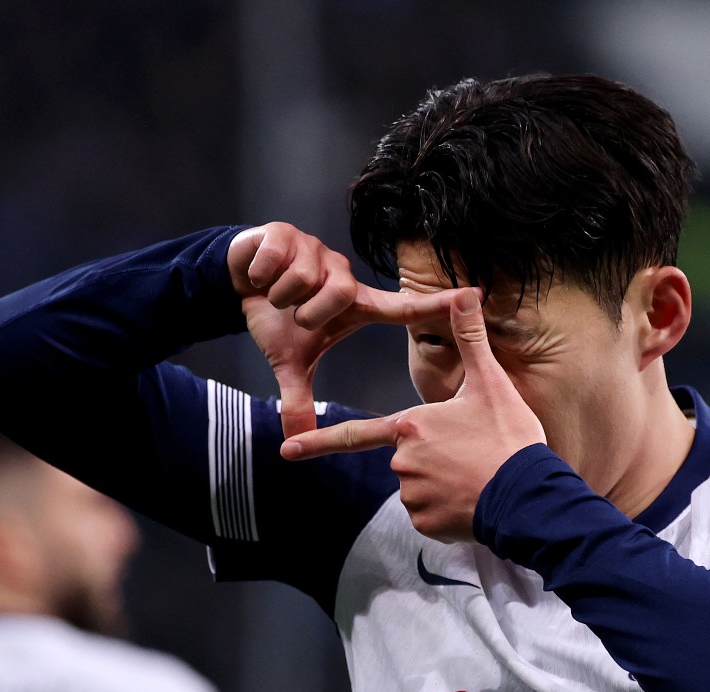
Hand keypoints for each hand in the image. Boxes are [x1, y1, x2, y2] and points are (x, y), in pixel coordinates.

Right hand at [228, 223, 463, 436]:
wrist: (236, 286)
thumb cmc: (276, 320)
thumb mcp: (289, 361)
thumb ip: (298, 399)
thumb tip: (296, 441)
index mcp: (354, 304)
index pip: (403, 307)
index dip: (436, 305)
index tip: (473, 296)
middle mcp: (343, 275)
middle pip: (334, 295)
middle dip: (305, 311)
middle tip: (293, 313)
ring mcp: (317, 250)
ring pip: (302, 279)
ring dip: (278, 295)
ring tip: (275, 293)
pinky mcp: (286, 233)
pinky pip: (275, 262)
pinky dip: (259, 275)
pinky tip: (258, 276)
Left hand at [281, 291, 546, 541]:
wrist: (529, 495)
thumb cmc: (508, 438)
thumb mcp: (490, 383)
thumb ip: (470, 338)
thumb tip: (465, 292)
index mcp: (410, 427)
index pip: (355, 434)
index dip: (317, 442)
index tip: (286, 450)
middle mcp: (403, 462)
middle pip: (406, 457)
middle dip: (433, 457)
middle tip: (471, 454)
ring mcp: (413, 496)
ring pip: (418, 486)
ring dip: (441, 483)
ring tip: (475, 476)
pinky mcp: (427, 524)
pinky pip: (429, 514)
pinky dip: (447, 509)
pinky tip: (472, 500)